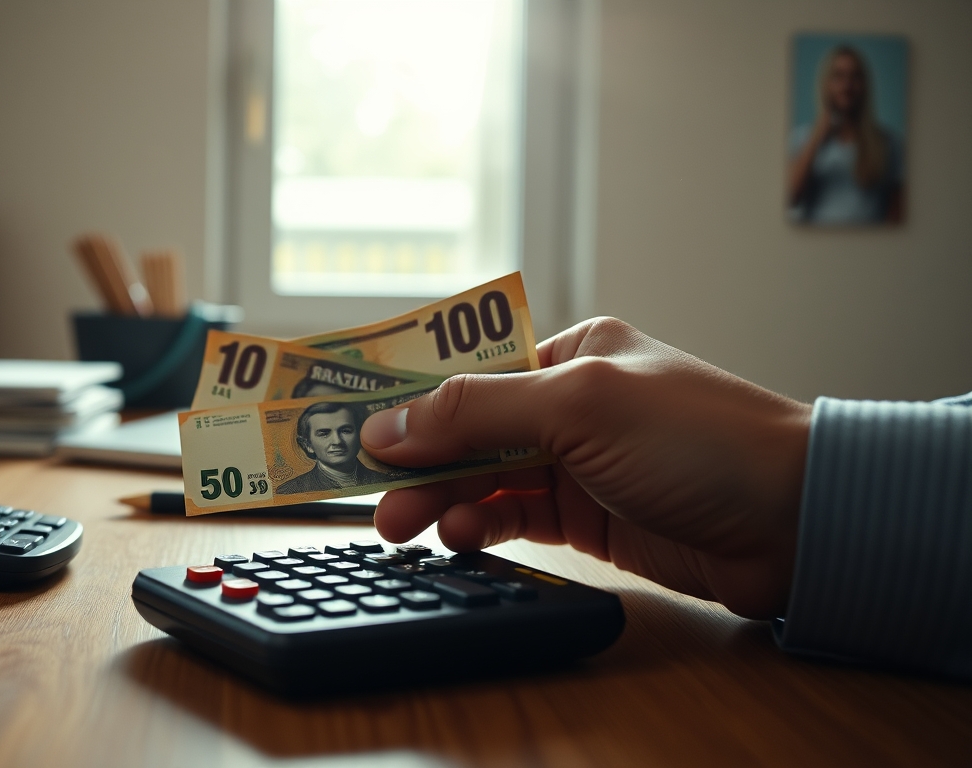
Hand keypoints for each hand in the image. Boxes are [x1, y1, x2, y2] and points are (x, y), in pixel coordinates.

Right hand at [360, 317, 811, 618]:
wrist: (797, 522)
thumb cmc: (701, 439)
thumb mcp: (579, 406)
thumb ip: (476, 413)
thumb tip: (386, 424)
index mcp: (570, 352)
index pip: (467, 368)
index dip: (405, 394)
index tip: (346, 420)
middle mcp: (570, 404)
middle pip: (466, 429)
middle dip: (414, 458)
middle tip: (365, 489)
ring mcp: (578, 464)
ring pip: (483, 478)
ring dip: (440, 498)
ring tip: (403, 526)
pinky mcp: (589, 519)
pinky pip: (513, 518)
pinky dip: (481, 526)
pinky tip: (462, 536)